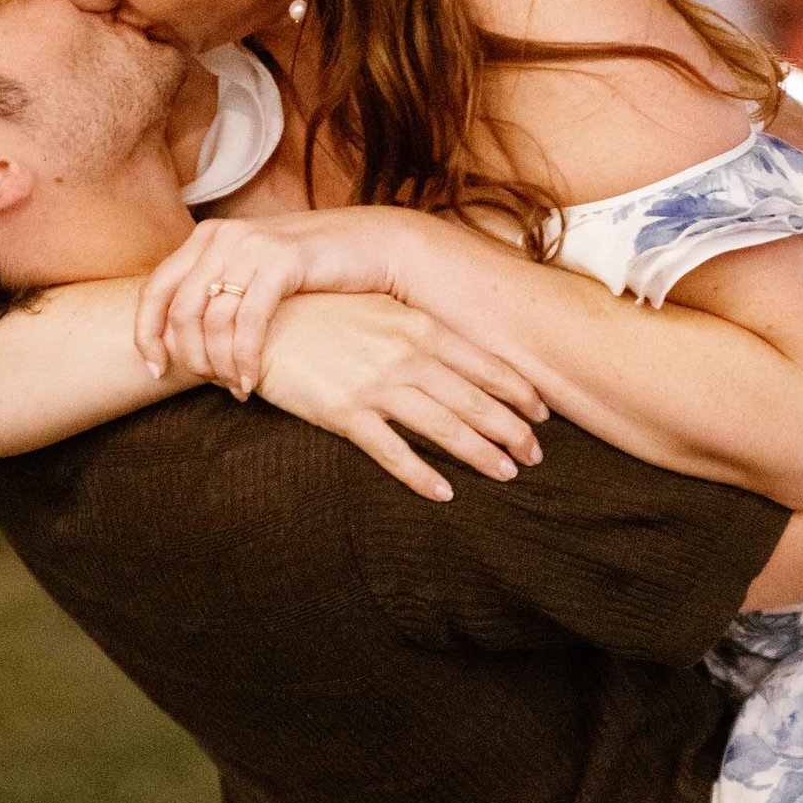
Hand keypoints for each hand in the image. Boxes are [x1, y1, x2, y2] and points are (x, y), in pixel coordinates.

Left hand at [138, 207, 433, 391]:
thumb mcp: (256, 273)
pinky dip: (245, 360)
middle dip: (191, 359)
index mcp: (208, 237)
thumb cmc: (316, 271)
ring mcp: (251, 245)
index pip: (155, 290)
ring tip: (238, 388)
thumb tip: (182, 338)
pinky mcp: (281, 261)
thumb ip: (220, 291)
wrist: (376, 247)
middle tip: (212, 384)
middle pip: (181, 311)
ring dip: (221, 365)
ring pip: (213, 322)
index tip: (156, 370)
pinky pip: (248, 323)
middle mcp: (223, 236)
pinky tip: (251, 382)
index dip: (146, 335)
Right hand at [253, 294, 547, 499]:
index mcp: (418, 327)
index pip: (486, 364)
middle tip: (536, 455)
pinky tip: (444, 493)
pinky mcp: (344, 413)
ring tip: (507, 474)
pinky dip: (421, 476)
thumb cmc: (322, 312)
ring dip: (482, 454)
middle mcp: (405, 355)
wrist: (259, 320)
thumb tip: (460, 353)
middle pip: (474, 401)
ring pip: (444, 428)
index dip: (519, 392)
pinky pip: (392, 452)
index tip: (543, 413)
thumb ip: (419, 330)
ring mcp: (375, 385)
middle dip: (512, 430)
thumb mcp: (379, 309)